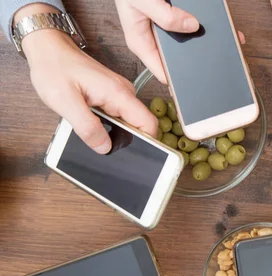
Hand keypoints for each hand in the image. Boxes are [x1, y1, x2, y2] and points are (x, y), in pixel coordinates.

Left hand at [17, 4, 156, 153]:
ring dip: (115, 133)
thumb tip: (104, 148)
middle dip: (127, 140)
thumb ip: (87, 127)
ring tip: (94, 134)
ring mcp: (118, 94)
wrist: (48, 49)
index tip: (138, 156)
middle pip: (140, 125)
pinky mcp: (111, 96)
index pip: (149, 123)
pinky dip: (108, 126)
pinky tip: (93, 125)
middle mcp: (124, 93)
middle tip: (105, 148)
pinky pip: (118, 116)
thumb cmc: (54, 68)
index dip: (148, 142)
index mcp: (118, 94)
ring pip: (128, 123)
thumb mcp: (65, 101)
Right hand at [115, 0, 199, 83]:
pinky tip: (197, 27)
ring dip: (191, 42)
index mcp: (139, 43)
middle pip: (173, 60)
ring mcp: (158, 32)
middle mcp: (149, 40)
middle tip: (204, 59)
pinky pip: (183, 30)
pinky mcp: (166, 22)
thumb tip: (191, 26)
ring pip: (180, 45)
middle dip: (188, 60)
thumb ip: (165, 15)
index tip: (192, 79)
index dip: (177, 78)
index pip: (161, 72)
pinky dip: (191, 29)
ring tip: (201, 40)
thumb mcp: (143, 1)